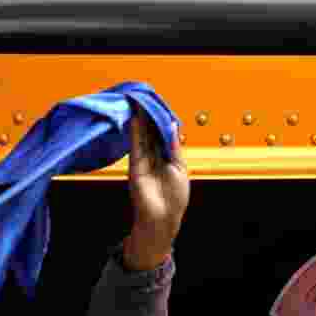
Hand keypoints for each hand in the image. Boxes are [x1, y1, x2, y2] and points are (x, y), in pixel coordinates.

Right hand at [124, 108, 188, 270]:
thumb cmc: (174, 198)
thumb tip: (172, 125)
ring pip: (143, 135)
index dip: (163, 119)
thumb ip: (174, 146)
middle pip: (152, 131)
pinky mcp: (135, 165)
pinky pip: (135, 144)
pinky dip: (135, 131)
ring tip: (139, 101)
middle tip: (147, 97)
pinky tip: (135, 117)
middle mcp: (156, 157)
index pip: (165, 133)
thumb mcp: (180, 168)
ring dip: (141, 118)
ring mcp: (144, 160)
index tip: (160, 103)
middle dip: (150, 115)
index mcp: (169, 157)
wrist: (161, 219)